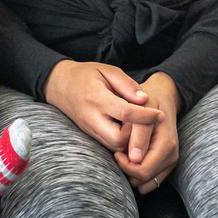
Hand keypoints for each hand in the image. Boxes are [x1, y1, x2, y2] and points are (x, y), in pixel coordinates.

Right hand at [43, 60, 160, 153]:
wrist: (58, 85)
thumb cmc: (85, 75)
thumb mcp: (107, 70)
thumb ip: (126, 84)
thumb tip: (144, 99)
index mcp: (97, 98)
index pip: (126, 113)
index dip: (145, 116)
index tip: (159, 114)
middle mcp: (92, 118)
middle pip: (118, 140)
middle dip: (136, 136)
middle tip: (145, 124)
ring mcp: (89, 129)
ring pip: (114, 146)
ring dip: (130, 141)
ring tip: (139, 127)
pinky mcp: (90, 135)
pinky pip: (108, 145)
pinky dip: (122, 141)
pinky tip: (129, 130)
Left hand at [114, 72, 180, 193]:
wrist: (161, 97)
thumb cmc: (148, 102)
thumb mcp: (141, 111)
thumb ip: (139, 135)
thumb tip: (135, 159)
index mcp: (166, 144)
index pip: (143, 171)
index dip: (125, 165)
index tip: (116, 152)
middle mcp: (172, 156)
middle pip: (144, 180)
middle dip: (128, 170)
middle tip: (118, 154)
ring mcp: (171, 161)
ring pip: (146, 183)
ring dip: (132, 174)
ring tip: (124, 156)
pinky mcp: (167, 164)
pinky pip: (150, 180)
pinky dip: (138, 175)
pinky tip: (130, 160)